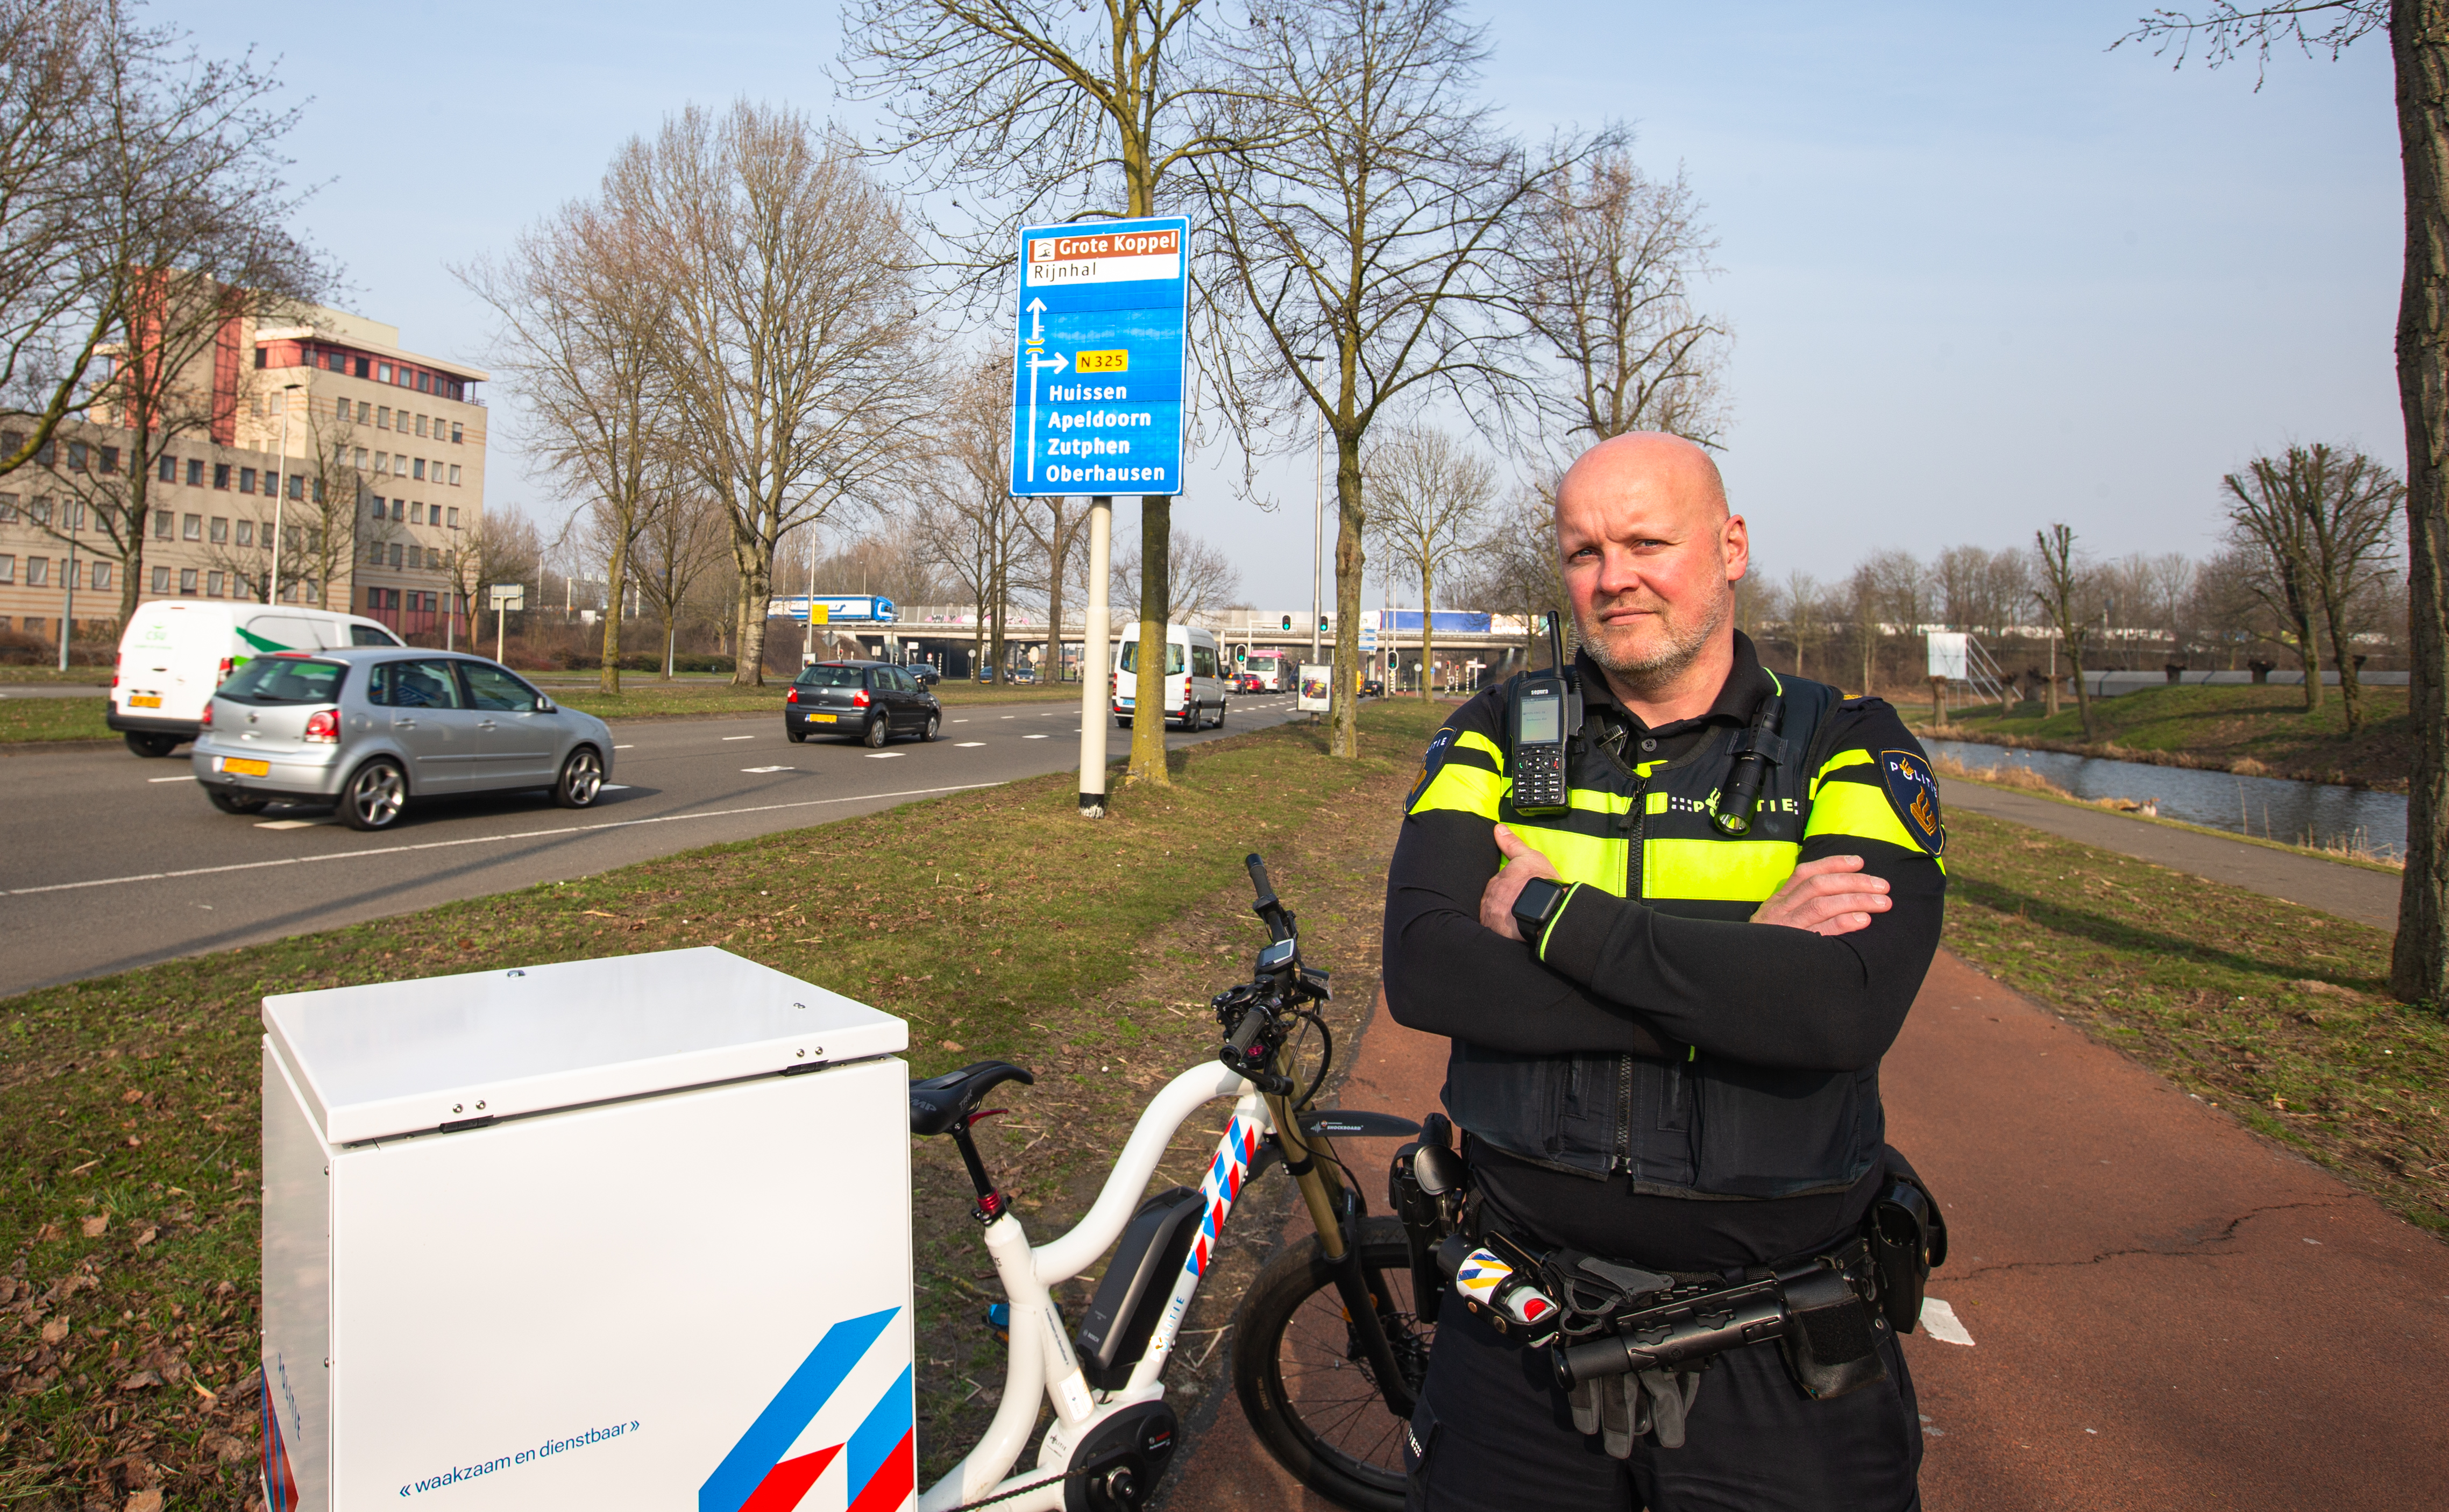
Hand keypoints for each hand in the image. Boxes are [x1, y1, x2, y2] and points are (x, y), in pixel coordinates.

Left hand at [1480, 824, 1561, 940]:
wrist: (1549, 908)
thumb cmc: (1541, 881)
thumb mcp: (1529, 857)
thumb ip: (1512, 844)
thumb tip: (1498, 828)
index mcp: (1496, 880)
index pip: (1497, 885)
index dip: (1507, 889)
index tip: (1517, 893)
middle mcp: (1489, 896)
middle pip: (1492, 900)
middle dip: (1502, 903)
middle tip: (1518, 906)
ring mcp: (1490, 913)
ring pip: (1491, 914)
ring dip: (1500, 916)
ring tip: (1516, 919)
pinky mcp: (1494, 930)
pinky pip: (1493, 929)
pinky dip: (1500, 929)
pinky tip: (1512, 930)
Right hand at [1752, 855, 1889, 936]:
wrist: (1747, 976)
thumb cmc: (1771, 949)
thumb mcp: (1776, 923)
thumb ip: (1798, 908)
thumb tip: (1837, 895)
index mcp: (1778, 901)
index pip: (1806, 873)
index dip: (1833, 864)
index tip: (1859, 862)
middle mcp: (1780, 911)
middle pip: (1819, 885)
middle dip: (1854, 881)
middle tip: (1882, 886)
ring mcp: (1787, 929)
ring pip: (1822, 904)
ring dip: (1856, 900)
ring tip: (1882, 903)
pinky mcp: (1795, 948)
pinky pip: (1822, 931)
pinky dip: (1844, 922)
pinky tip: (1864, 920)